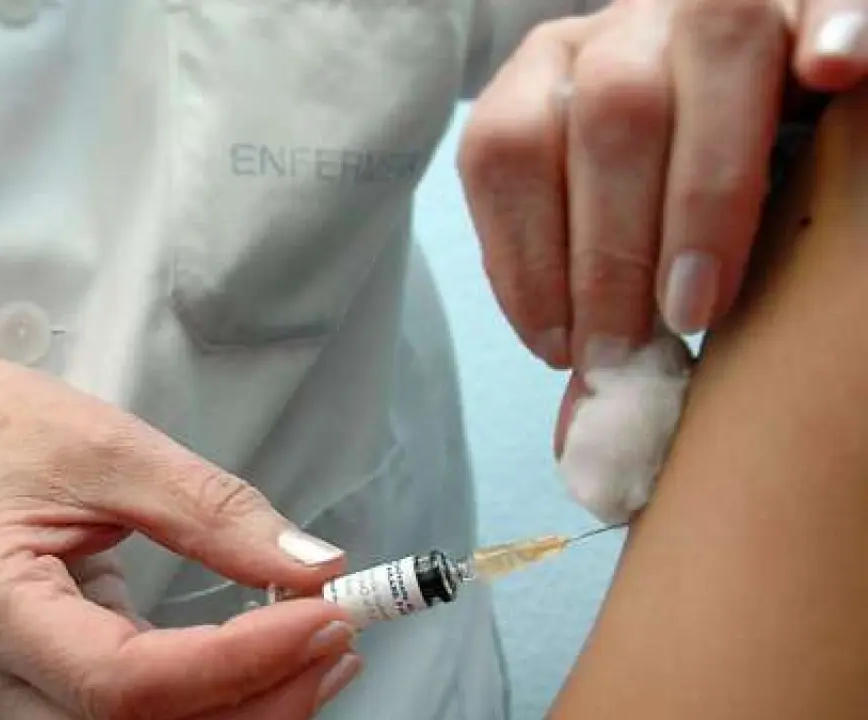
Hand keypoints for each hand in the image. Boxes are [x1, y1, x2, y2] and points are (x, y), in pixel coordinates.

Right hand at [0, 356, 361, 718]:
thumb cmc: (18, 432)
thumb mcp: (118, 449)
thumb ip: (215, 512)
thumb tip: (317, 568)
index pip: (124, 680)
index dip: (234, 664)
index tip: (323, 615)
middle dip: (257, 702)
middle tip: (341, 638)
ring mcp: (23, 693)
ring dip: (249, 711)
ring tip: (327, 652)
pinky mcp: (57, 691)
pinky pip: (147, 719)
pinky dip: (223, 701)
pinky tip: (282, 662)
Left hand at [457, 0, 867, 448]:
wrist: (749, 102)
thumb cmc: (666, 199)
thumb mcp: (615, 248)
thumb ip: (596, 320)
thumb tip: (581, 445)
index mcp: (551, 77)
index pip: (507, 150)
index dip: (524, 256)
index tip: (562, 350)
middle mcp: (624, 29)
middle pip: (609, 113)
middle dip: (612, 248)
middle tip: (636, 344)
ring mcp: (715, 6)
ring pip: (708, 53)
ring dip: (706, 191)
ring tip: (701, 301)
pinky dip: (832, 29)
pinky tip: (834, 75)